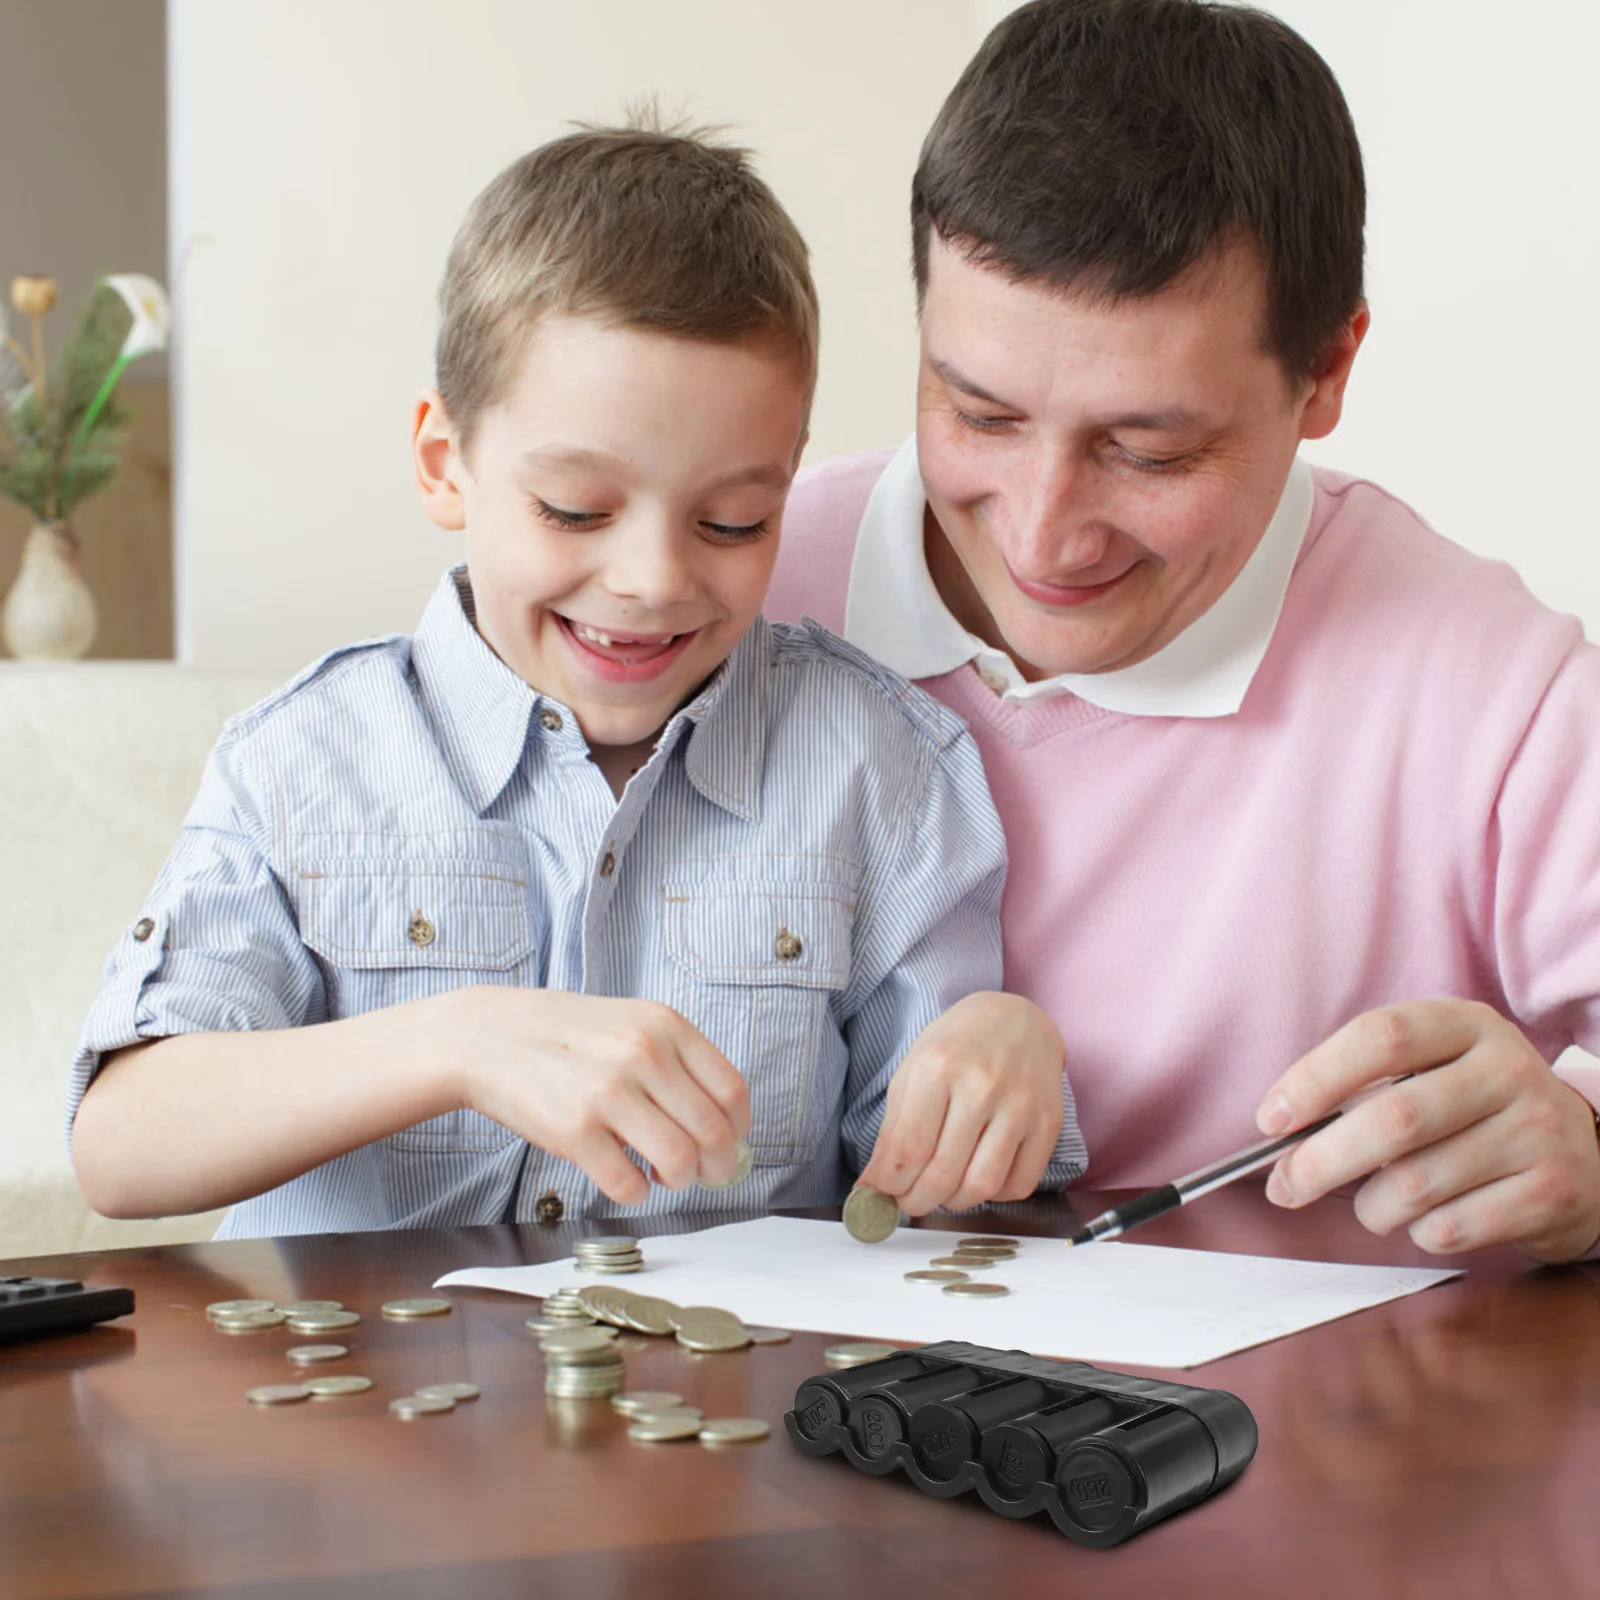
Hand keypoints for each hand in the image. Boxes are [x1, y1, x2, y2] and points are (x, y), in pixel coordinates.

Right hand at [436, 987, 748, 1205]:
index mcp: (665, 1026)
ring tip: (659, 1173)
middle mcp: (643, 1054)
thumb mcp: (630, 1023)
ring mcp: (608, 1092)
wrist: (488, 1035)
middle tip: (702, 1174)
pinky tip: (623, 1177)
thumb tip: (724, 1123)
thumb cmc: (566, 1036)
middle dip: (716, 1166)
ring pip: (679, 1162)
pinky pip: (629, 1185)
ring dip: (678, 1181)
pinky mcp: (573, 1130)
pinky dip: (635, 1193)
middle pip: (714, 1133)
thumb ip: (676, 1061)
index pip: (732, 1091)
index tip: (729, 1142)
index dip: (739, 1128)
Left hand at [857, 992, 1065, 1214]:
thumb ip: (892, 1130)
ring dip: (953, 1202)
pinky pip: (1018, 1185)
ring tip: (941, 1191)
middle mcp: (982, 1086)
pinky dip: (993, 1195)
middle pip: (942, 1174)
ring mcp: (1020, 1106)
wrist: (1017, 1021)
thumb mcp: (912, 1071)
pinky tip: (977, 1176)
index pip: (907, 1148)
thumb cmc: (957, 1046)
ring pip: (981, 1186)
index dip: (889, 1183)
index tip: (882, 1192)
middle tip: (908, 1201)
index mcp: (939, 1067)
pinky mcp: (1048, 1124)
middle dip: (916, 1201)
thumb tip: (872, 1185)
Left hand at [1257, 1000, 1599, 1261]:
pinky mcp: (1551, 1192)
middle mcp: (1507, 1070)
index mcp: (1466, 1025)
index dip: (1315, 1078)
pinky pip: (1449, 1227)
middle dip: (1319, 1161)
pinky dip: (1417, 1233)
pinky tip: (1426, 1219)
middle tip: (1285, 1185)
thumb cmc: (1479, 1110)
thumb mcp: (1435, 1069)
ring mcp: (1536, 1131)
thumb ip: (1366, 1085)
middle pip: (1391, 1118)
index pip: (1380, 1037)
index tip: (1272, 1118)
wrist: (1587, 1156)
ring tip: (1371, 1204)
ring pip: (1413, 1184)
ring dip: (1370, 1206)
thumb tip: (1283, 1129)